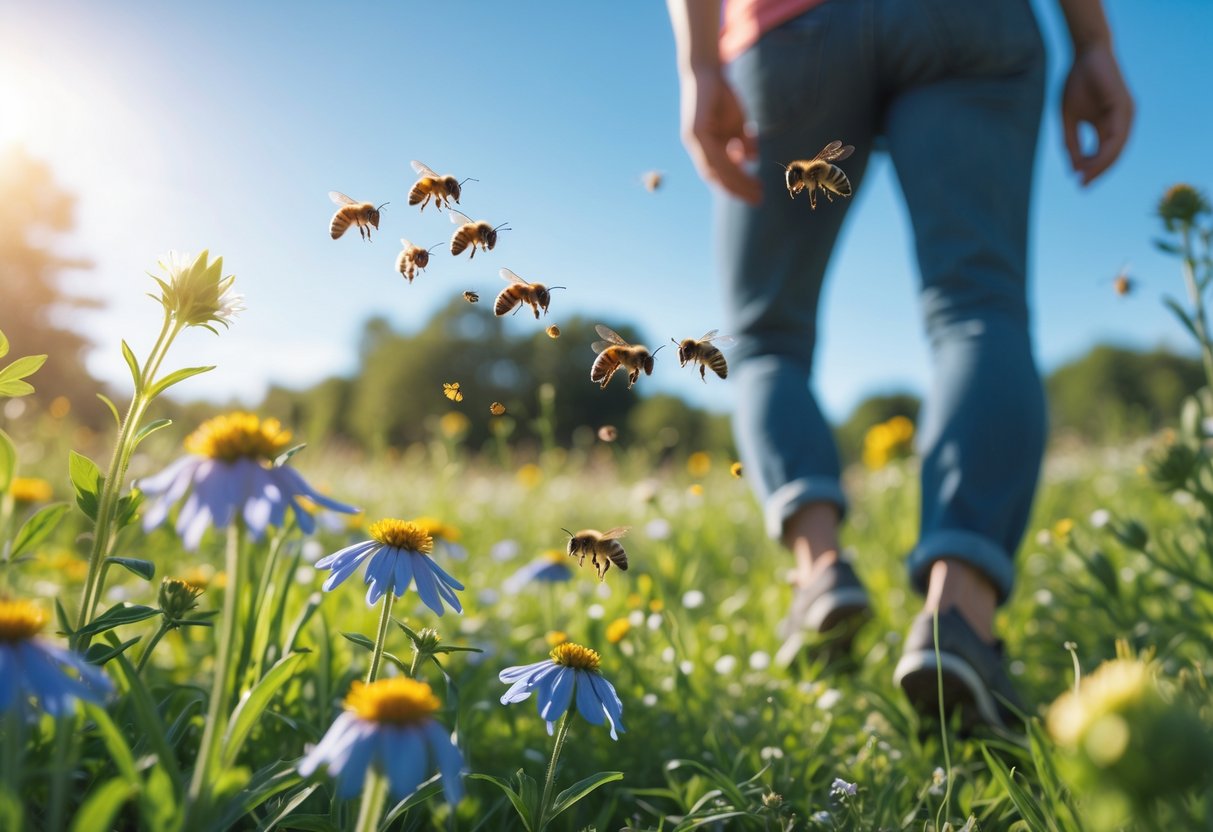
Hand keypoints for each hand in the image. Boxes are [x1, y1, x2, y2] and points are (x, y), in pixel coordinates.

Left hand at [679, 67, 761, 203]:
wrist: (706, 69)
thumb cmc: (721, 94)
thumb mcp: (736, 122)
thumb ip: (742, 142)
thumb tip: (752, 160)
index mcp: (705, 147)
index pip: (720, 174)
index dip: (737, 186)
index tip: (756, 195)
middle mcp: (697, 147)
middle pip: (718, 177)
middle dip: (738, 189)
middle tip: (758, 200)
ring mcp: (694, 141)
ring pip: (715, 170)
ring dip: (736, 181)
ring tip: (756, 189)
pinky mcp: (695, 132)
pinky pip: (713, 155)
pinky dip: (729, 165)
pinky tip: (745, 171)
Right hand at [1061, 44, 1133, 185]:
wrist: (1086, 53)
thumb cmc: (1076, 82)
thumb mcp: (1069, 118)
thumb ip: (1071, 142)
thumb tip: (1074, 169)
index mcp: (1107, 125)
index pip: (1102, 153)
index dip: (1091, 169)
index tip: (1076, 182)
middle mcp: (1120, 122)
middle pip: (1112, 155)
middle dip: (1097, 172)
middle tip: (1082, 185)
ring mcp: (1125, 115)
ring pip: (1117, 148)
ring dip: (1101, 165)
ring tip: (1086, 177)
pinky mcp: (1125, 107)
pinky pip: (1118, 136)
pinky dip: (1106, 151)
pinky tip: (1093, 161)